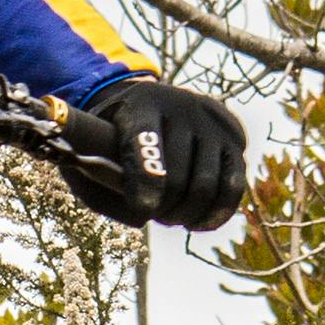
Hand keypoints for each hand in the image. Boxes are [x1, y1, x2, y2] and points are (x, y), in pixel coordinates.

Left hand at [65, 76, 247, 230]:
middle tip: (153, 214)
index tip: (143, 211)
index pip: (146, 145)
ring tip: (171, 217)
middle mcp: (183, 106)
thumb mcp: (89, 149)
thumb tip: (140, 217)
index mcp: (141, 104)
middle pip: (178, 176)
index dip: (145, 184)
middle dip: (164, 208)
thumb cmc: (112, 134)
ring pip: (207, 186)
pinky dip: (217, 213)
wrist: (150, 102)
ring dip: (186, 214)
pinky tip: (198, 222)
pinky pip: (234, 186)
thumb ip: (99, 187)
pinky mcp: (235, 136)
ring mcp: (213, 120)